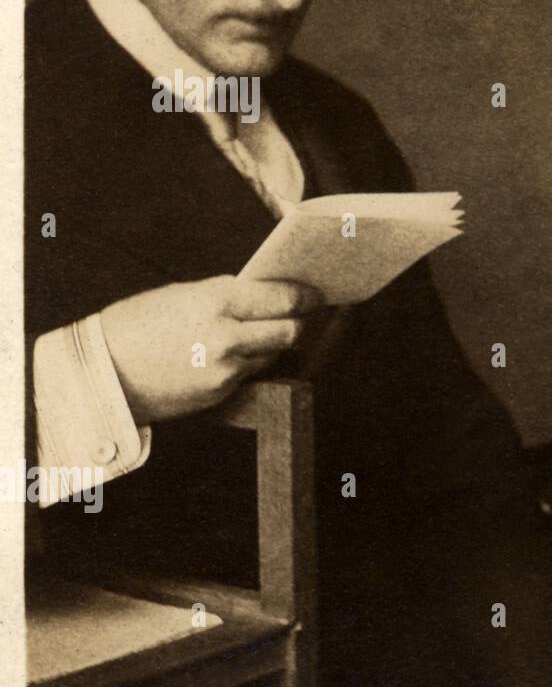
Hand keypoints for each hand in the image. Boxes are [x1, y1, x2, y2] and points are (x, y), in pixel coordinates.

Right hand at [99, 276, 321, 423]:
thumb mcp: (182, 295)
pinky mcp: (221, 392)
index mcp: (217, 300)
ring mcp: (227, 368)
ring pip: (272, 353)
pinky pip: (250, 374)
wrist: (101, 372)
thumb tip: (264, 296)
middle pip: (290, 329)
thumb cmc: (137, 325)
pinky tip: (228, 356)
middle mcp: (228, 334)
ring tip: (256, 333)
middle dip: (296, 322)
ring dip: (271, 344)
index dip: (304, 296)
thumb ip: (226, 296)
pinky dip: (247, 363)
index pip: (282, 297)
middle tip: (298, 315)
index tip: (314, 294)